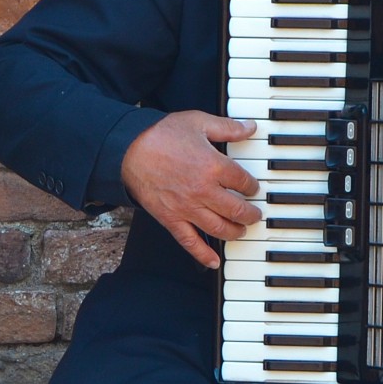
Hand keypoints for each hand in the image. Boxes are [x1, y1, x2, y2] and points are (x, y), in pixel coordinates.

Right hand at [119, 111, 259, 268]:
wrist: (128, 149)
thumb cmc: (160, 134)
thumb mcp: (198, 122)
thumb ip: (227, 127)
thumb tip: (250, 128)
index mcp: (214, 166)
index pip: (244, 182)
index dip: (252, 186)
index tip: (253, 188)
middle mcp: (204, 191)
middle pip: (237, 210)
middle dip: (250, 214)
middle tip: (254, 214)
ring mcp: (187, 208)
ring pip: (219, 228)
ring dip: (235, 232)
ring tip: (241, 231)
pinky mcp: (171, 219)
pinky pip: (190, 242)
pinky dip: (203, 254)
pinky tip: (214, 261)